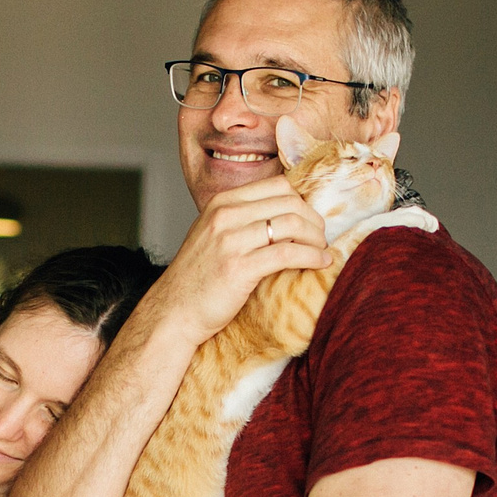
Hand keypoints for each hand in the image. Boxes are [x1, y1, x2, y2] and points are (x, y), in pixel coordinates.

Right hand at [151, 175, 335, 342]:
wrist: (174, 311)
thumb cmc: (198, 278)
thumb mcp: (214, 235)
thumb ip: (242, 220)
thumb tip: (284, 215)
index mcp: (221, 202)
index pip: (277, 185)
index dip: (302, 201)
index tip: (310, 220)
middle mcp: (225, 215)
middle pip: (289, 202)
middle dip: (313, 220)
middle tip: (321, 238)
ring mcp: (231, 241)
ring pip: (291, 225)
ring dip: (316, 238)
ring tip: (322, 251)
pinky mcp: (239, 268)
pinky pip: (287, 254)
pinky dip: (311, 257)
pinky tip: (321, 263)